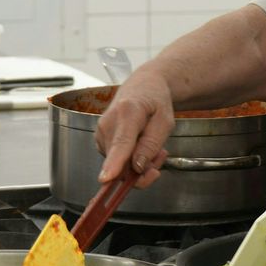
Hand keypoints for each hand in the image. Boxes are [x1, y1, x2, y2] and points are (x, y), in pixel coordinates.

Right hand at [94, 67, 176, 183]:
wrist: (142, 86)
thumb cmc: (155, 100)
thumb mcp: (165, 120)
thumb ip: (152, 144)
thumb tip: (137, 167)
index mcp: (128, 112)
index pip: (121, 143)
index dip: (114, 163)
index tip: (107, 178)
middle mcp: (108, 123)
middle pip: (121, 162)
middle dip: (143, 168)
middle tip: (161, 154)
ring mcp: (101, 133)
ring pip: (119, 166)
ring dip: (138, 165)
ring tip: (152, 145)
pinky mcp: (99, 141)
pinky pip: (116, 162)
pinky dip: (130, 160)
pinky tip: (140, 146)